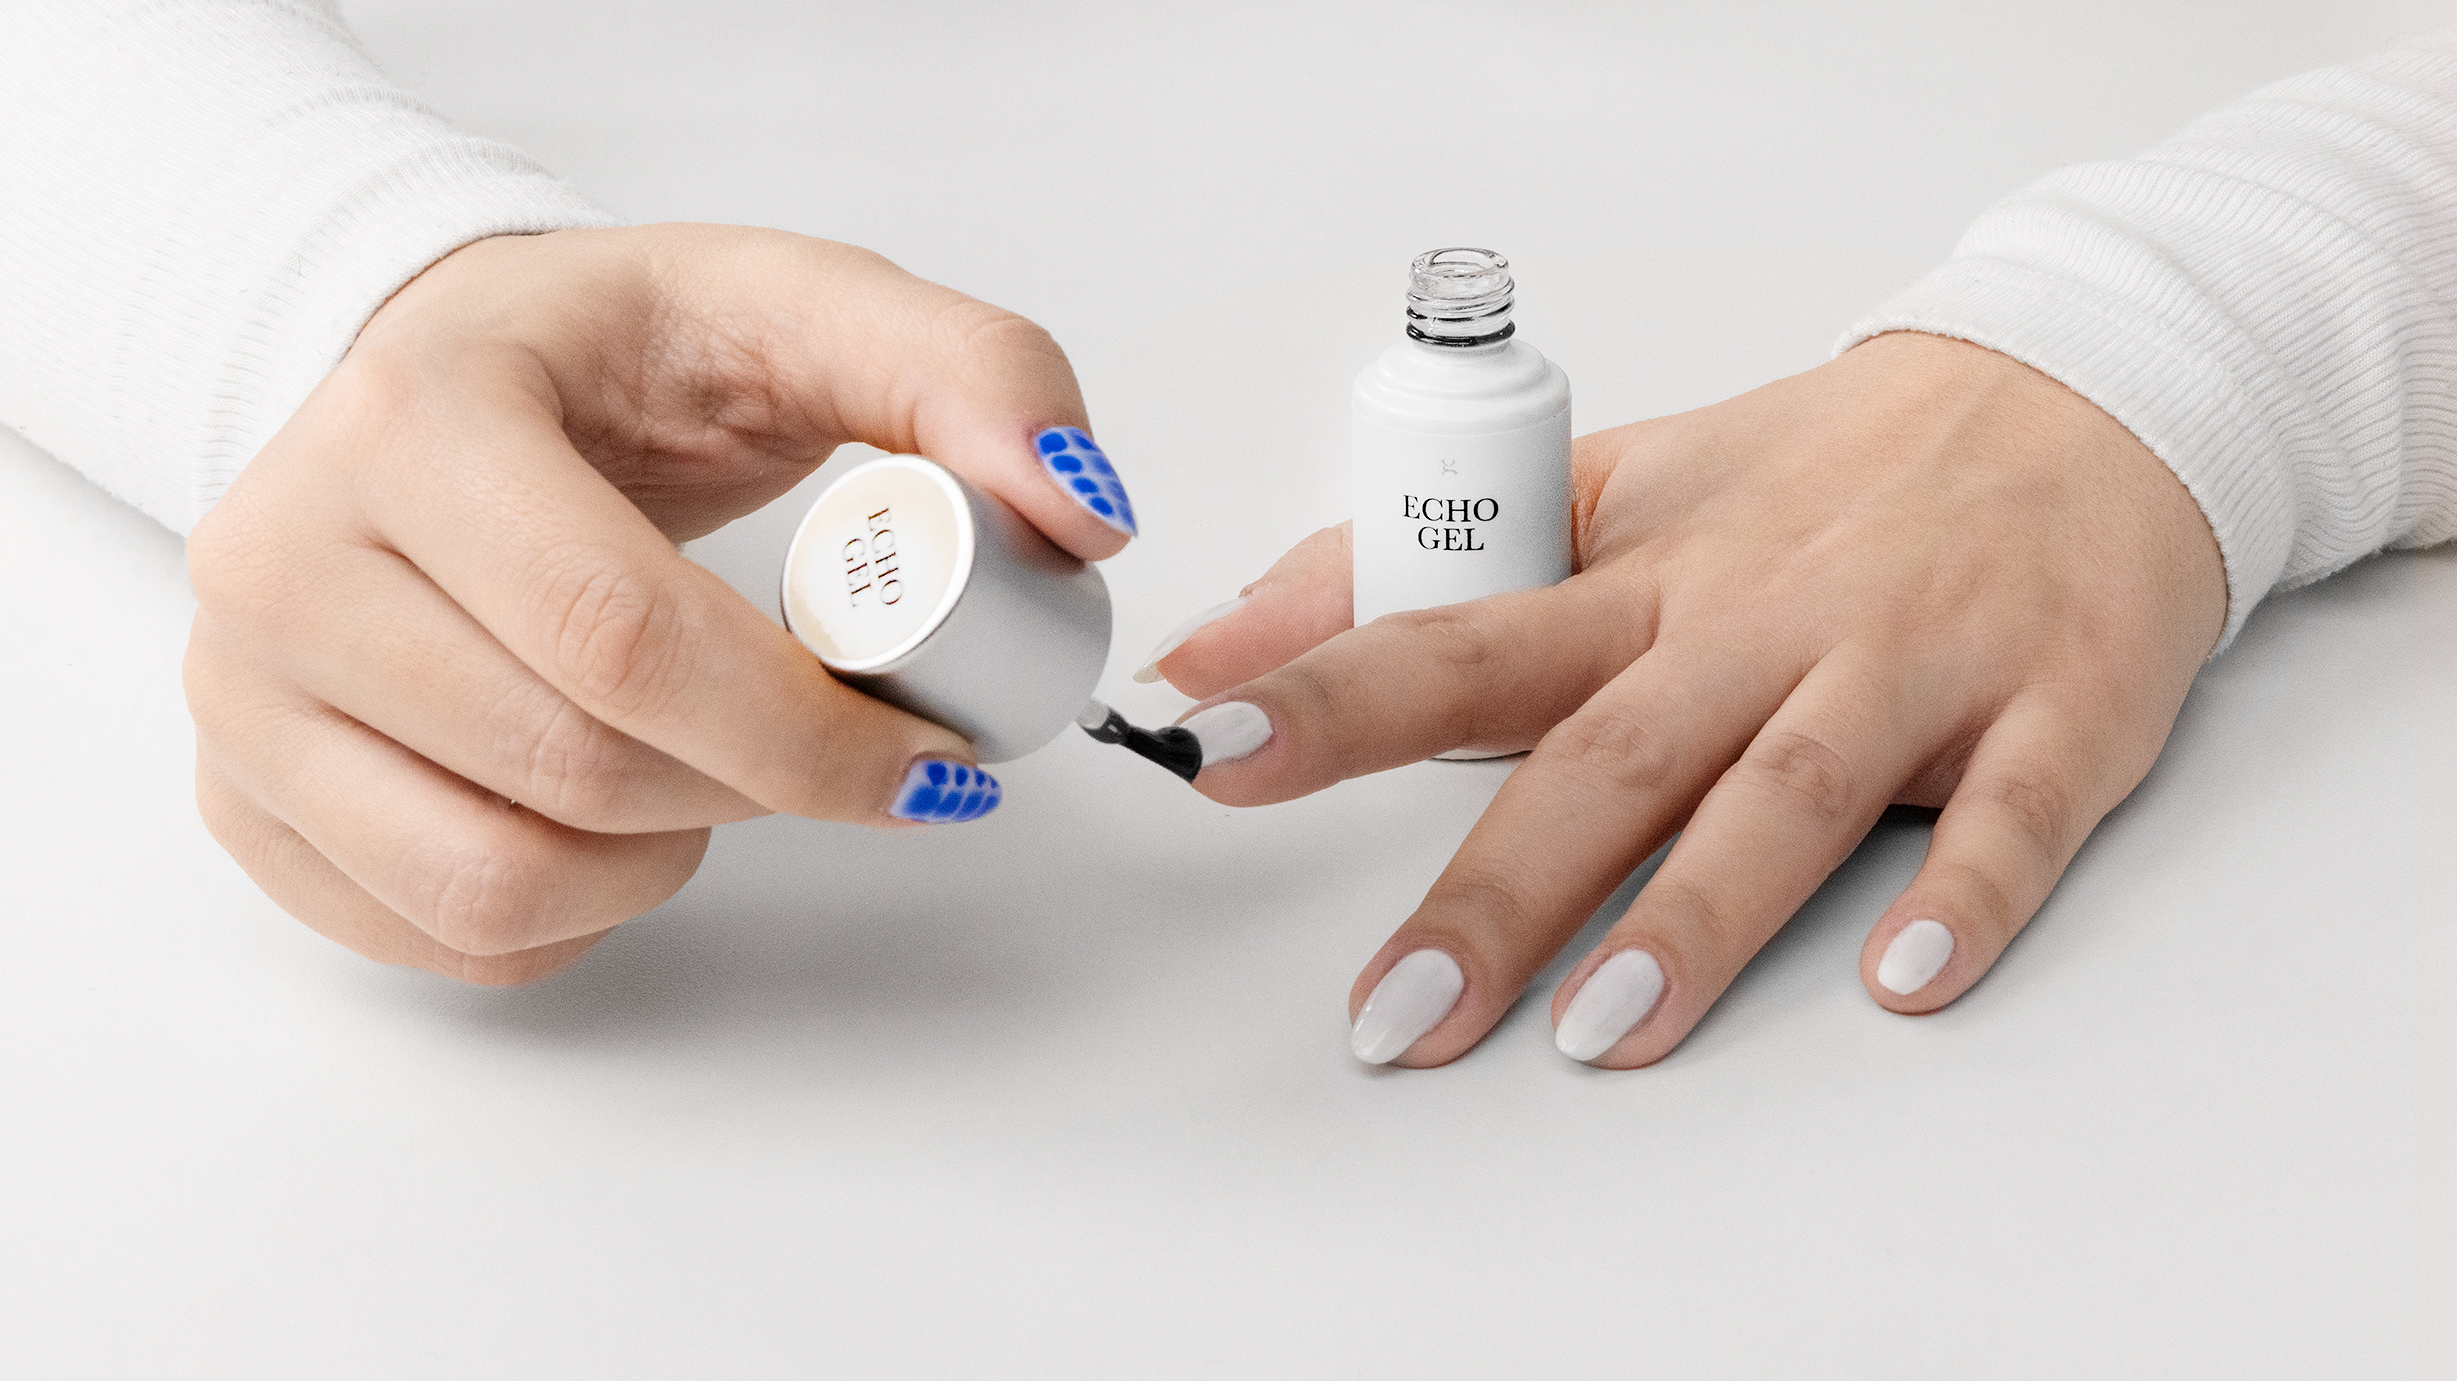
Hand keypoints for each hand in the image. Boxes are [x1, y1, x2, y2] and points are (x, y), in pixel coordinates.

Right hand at [185, 225, 1134, 982]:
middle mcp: (287, 556)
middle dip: (764, 787)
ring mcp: (246, 690)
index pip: (618, 636)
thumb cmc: (623, 358)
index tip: (939, 758)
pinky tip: (622, 815)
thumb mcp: (803, 310)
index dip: (810, 732)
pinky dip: (579, 914)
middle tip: (846, 747)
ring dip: (669, 861)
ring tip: (723, 768)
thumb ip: (972, 378)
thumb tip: (1082, 516)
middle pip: (574, 769)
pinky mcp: (248, 794)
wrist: (446, 379)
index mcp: (417, 419)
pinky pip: (442, 935)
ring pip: (498, 880)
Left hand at [1150, 332, 2225, 1066]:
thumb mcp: (1615, 488)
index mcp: (1645, 579)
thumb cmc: (1825, 471)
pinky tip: (1904, 978)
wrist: (2076, 397)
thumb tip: (1232, 631)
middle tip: (1395, 1013)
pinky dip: (1962, 895)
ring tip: (1601, 1034)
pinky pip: (2011, 812)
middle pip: (1608, 758)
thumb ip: (1421, 563)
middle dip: (1496, 891)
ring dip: (1695, 917)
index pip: (1462, 639)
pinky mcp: (2052, 711)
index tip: (1216, 750)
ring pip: (1787, 796)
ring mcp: (1907, 667)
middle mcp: (1758, 622)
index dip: (1334, 696)